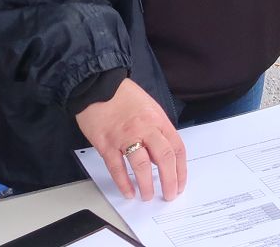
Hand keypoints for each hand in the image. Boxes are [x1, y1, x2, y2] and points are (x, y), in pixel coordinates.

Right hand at [75, 78, 186, 201]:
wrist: (98, 84)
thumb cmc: (124, 96)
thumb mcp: (150, 108)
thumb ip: (158, 129)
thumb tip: (161, 155)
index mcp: (158, 120)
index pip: (177, 148)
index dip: (181, 169)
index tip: (180, 183)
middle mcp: (145, 129)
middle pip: (164, 158)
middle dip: (170, 180)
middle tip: (169, 195)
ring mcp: (125, 137)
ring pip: (142, 165)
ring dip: (147, 184)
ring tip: (148, 196)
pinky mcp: (106, 143)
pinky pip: (117, 167)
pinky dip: (124, 183)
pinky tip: (128, 192)